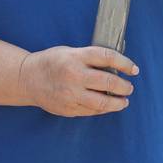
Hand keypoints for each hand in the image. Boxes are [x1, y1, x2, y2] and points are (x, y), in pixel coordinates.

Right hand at [19, 46, 137, 116]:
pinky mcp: (69, 108)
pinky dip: (103, 108)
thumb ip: (90, 58)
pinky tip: (108, 105)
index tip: (134, 69)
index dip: (124, 63)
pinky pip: (92, 111)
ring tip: (124, 100)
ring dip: (118, 102)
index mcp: (76, 57)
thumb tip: (116, 67)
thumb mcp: (70, 52)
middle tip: (129, 87)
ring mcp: (71, 94)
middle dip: (124, 86)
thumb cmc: (51, 62)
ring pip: (103, 101)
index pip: (107, 57)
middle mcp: (74, 75)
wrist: (27, 78)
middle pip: (108, 81)